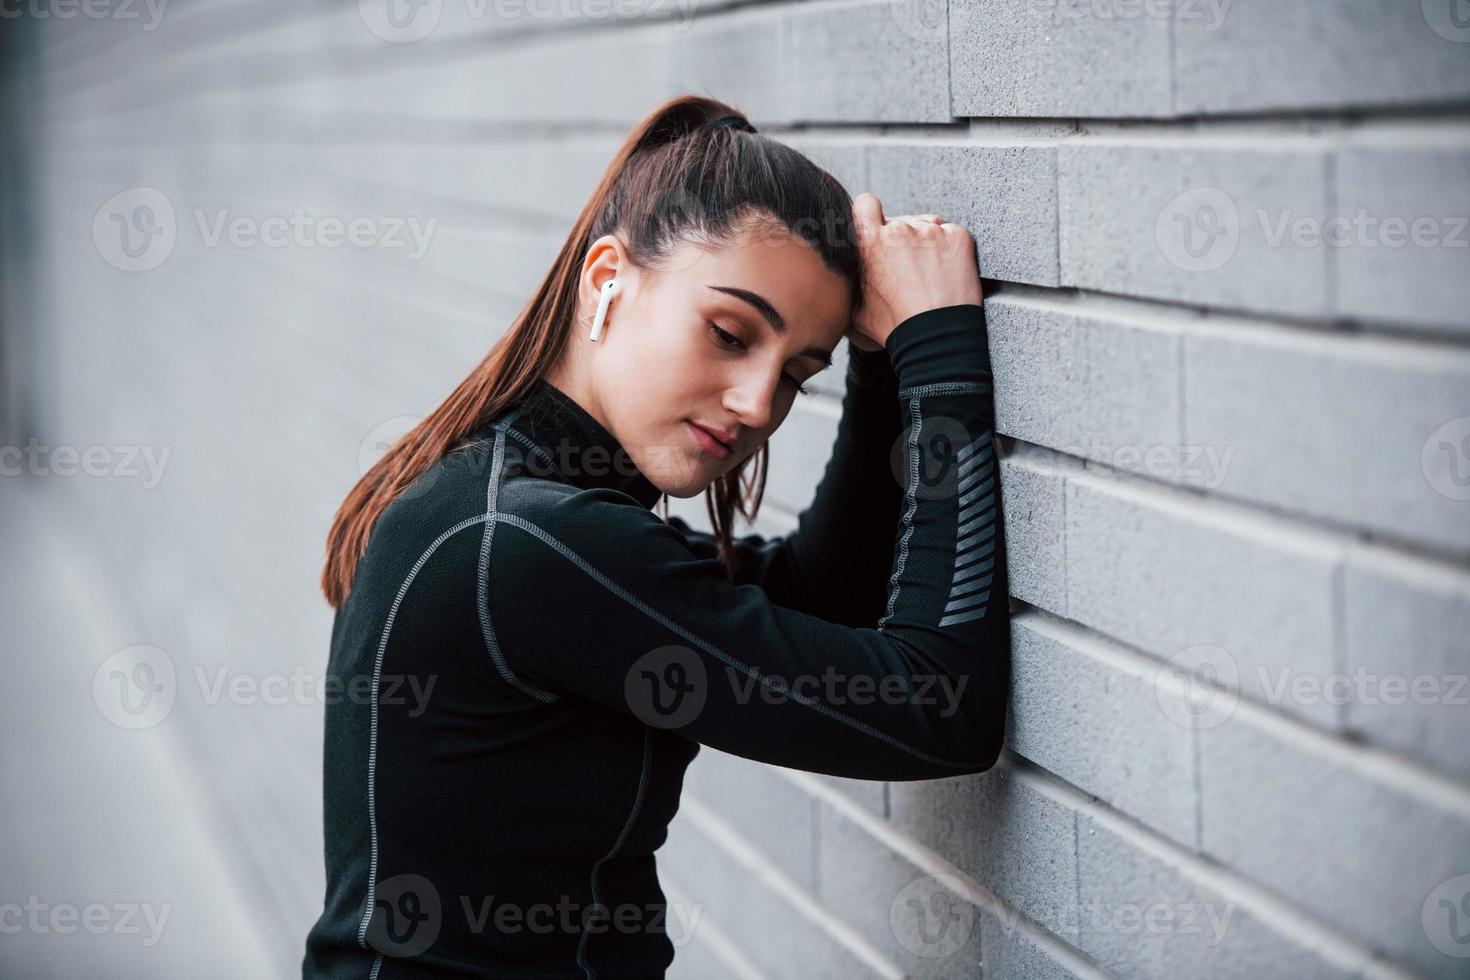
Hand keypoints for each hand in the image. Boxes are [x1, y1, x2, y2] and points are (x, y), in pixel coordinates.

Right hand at [848, 192, 982, 349]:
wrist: (938, 338)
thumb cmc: (895, 327)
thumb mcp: (855, 306)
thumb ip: (849, 278)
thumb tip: (842, 271)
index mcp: (870, 242)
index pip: (866, 203)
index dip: (871, 213)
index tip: (877, 225)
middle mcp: (899, 230)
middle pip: (899, 221)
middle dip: (902, 239)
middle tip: (908, 269)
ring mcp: (931, 231)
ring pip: (926, 226)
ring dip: (926, 243)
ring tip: (929, 275)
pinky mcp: (958, 237)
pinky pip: (951, 234)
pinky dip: (950, 250)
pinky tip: (946, 274)